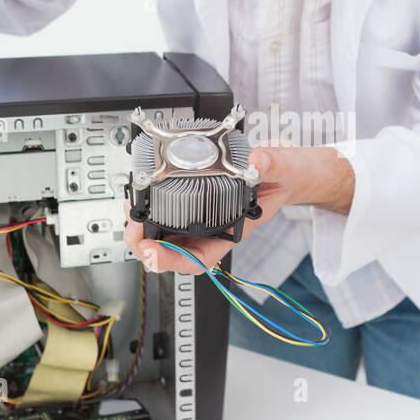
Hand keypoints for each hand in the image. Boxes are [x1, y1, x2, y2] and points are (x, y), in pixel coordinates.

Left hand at [123, 144, 354, 275]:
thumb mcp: (285, 169)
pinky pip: (168, 212)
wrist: (287, 170)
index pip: (198, 259)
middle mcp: (214, 228)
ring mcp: (203, 216)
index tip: (151, 250)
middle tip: (132, 224)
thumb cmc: (285, 179)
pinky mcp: (196, 200)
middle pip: (173, 251)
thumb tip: (258, 159)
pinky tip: (142, 197)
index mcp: (232, 231)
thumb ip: (273, 165)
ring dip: (144, 227)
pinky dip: (152, 208)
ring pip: (166, 234)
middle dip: (146, 244)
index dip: (171, 260)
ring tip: (132, 210)